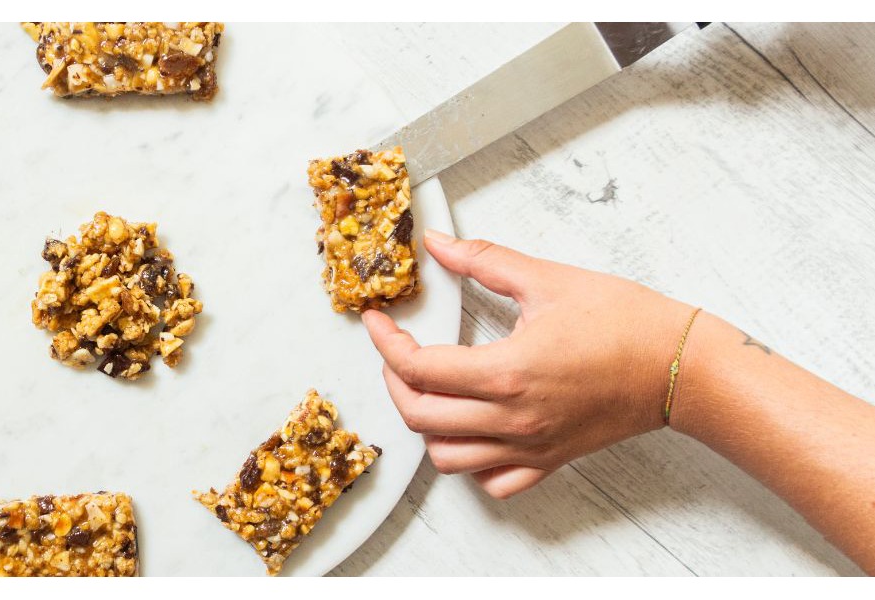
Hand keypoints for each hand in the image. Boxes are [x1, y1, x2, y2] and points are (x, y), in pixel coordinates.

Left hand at [363, 230, 695, 498]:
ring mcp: (530, 446)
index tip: (378, 322)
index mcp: (507, 372)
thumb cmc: (626, 322)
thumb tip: (437, 243)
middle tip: (395, 351)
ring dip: (424, 424)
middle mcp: (513, 419)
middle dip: (394, 381)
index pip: (418, 369)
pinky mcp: (549, 460)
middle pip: (420, 416)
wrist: (682, 365)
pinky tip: (469, 429)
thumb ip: (484, 260)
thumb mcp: (548, 279)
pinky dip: (468, 462)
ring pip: (446, 457)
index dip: (385, 343)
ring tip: (428, 389)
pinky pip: (492, 481)